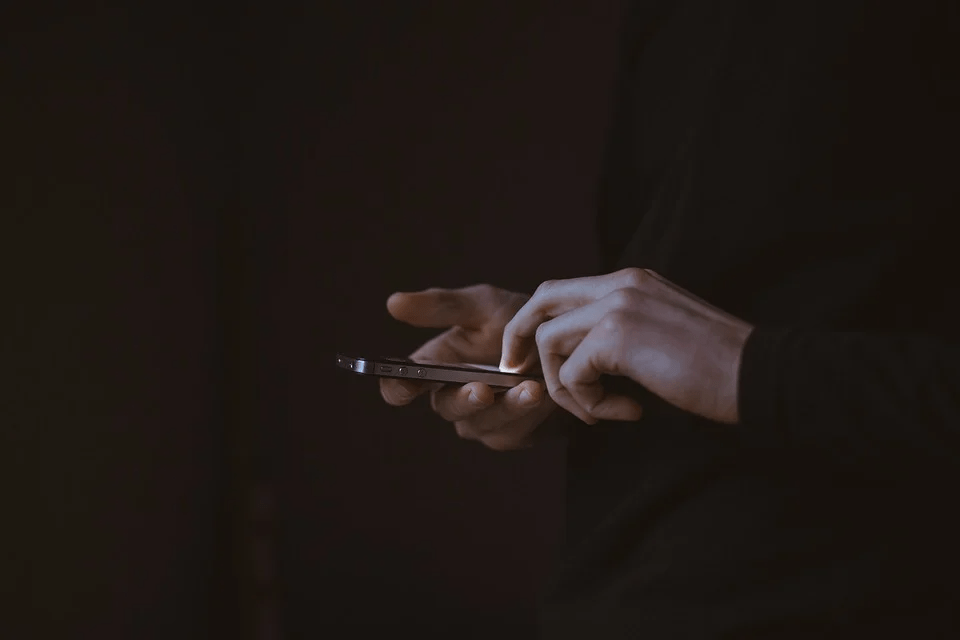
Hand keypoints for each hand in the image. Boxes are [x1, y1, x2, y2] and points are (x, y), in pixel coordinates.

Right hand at [381, 284, 556, 449]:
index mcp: (435, 366)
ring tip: (531, 388)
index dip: (398, 388)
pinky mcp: (510, 434)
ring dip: (506, 407)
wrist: (566, 344)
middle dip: (464, 399)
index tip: (407, 383)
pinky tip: (545, 394)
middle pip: (445, 408)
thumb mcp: (483, 305)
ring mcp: (480, 420)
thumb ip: (442, 306)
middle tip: (482, 389)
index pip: (401, 387)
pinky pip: (513, 431)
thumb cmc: (518, 322)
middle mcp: (452, 397)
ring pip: (481, 424)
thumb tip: (393, 303)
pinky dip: (530, 413)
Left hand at [500, 268, 753, 424]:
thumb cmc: (716, 367)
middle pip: (541, 301)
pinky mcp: (617, 335)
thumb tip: (580, 359)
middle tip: (517, 373)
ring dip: (565, 386)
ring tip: (599, 410)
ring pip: (549, 341)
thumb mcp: (661, 334)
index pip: (562, 291)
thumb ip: (621, 334)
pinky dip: (588, 403)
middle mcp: (621, 283)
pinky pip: (573, 373)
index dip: (536, 323)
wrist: (757, 375)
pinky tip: (626, 412)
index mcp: (631, 281)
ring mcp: (617, 305)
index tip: (527, 357)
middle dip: (519, 338)